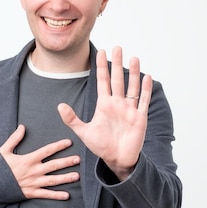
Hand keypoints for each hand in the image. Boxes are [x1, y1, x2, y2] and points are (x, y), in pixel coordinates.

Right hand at [0, 125, 80, 199]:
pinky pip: (46, 195)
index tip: (68, 142)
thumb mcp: (4, 151)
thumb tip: (22, 127)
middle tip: (78, 159)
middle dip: (67, 162)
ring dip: (66, 178)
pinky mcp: (31, 193)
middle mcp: (33, 171)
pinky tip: (67, 195)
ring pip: (53, 180)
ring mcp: (33, 183)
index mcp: (28, 160)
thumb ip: (14, 138)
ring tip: (77, 176)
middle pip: (54, 165)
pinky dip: (56, 195)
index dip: (58, 146)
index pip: (47, 151)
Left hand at [58, 46, 151, 180]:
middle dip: (117, 64)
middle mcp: (117, 104)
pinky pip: (143, 101)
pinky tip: (146, 76)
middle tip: (117, 48)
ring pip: (132, 87)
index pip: (103, 81)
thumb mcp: (84, 132)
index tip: (100, 51)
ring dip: (133, 73)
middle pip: (117, 79)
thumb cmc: (102, 146)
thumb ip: (72, 119)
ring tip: (133, 57)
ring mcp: (129, 109)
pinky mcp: (139, 118)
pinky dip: (145, 89)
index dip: (101, 67)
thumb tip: (59, 106)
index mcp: (104, 104)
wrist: (117, 159)